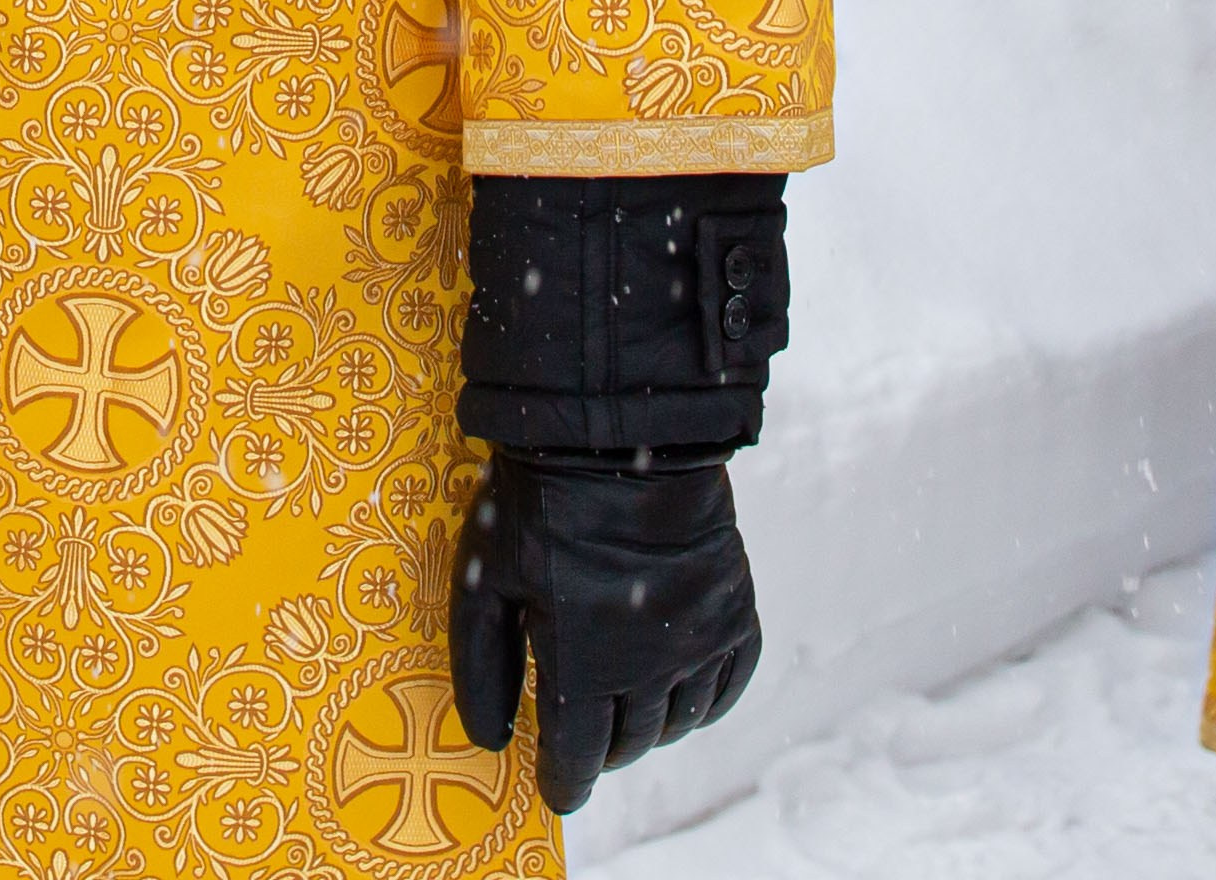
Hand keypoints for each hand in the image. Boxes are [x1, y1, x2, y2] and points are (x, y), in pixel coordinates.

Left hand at [448, 451, 759, 812]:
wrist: (619, 428)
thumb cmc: (538, 502)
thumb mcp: (485, 578)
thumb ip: (482, 666)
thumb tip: (491, 740)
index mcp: (583, 663)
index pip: (578, 757)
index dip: (565, 781)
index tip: (557, 787)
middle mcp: (649, 664)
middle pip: (628, 744)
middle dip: (600, 750)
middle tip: (581, 737)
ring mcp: (699, 637)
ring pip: (677, 722)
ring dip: (647, 728)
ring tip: (622, 710)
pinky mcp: (733, 608)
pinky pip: (727, 686)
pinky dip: (703, 702)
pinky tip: (679, 689)